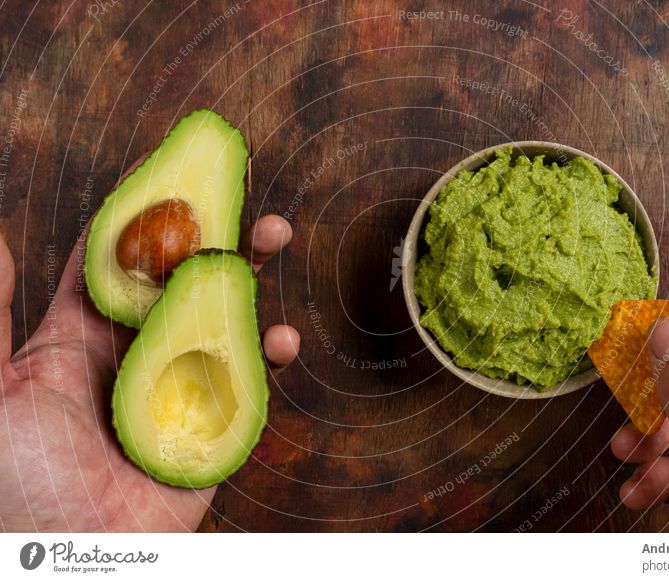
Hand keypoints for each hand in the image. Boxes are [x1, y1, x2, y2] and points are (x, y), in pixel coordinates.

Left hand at [0, 164, 299, 531]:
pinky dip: (268, 351)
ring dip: (250, 274)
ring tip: (274, 237)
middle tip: (242, 196)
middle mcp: (132, 352)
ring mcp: (177, 384)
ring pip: (221, 314)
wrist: (72, 563)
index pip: (115, 258)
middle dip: (213, 231)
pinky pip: (249, 378)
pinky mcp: (212, 422)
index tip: (172, 169)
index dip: (142, 212)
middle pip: (181, 275)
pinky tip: (278, 335)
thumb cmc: (15, 486)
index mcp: (78, 336)